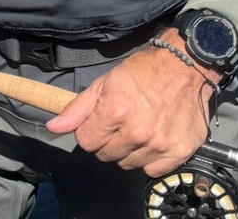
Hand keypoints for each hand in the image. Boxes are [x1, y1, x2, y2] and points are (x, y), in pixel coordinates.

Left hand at [45, 31, 219, 176]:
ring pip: (128, 164)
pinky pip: (152, 170)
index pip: (86, 142)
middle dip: (107, 141)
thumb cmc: (143, 72)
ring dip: (128, 150)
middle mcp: (136, 132)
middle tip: (120, 123)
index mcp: (114, 112)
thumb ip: (77, 109)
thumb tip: (53, 127)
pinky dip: (150, 158)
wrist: (183, 67)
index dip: (89, 132)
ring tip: (137, 128)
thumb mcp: (104, 83)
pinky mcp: (179, 151)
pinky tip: (153, 138)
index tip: (99, 123)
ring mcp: (159, 144)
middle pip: (105, 155)